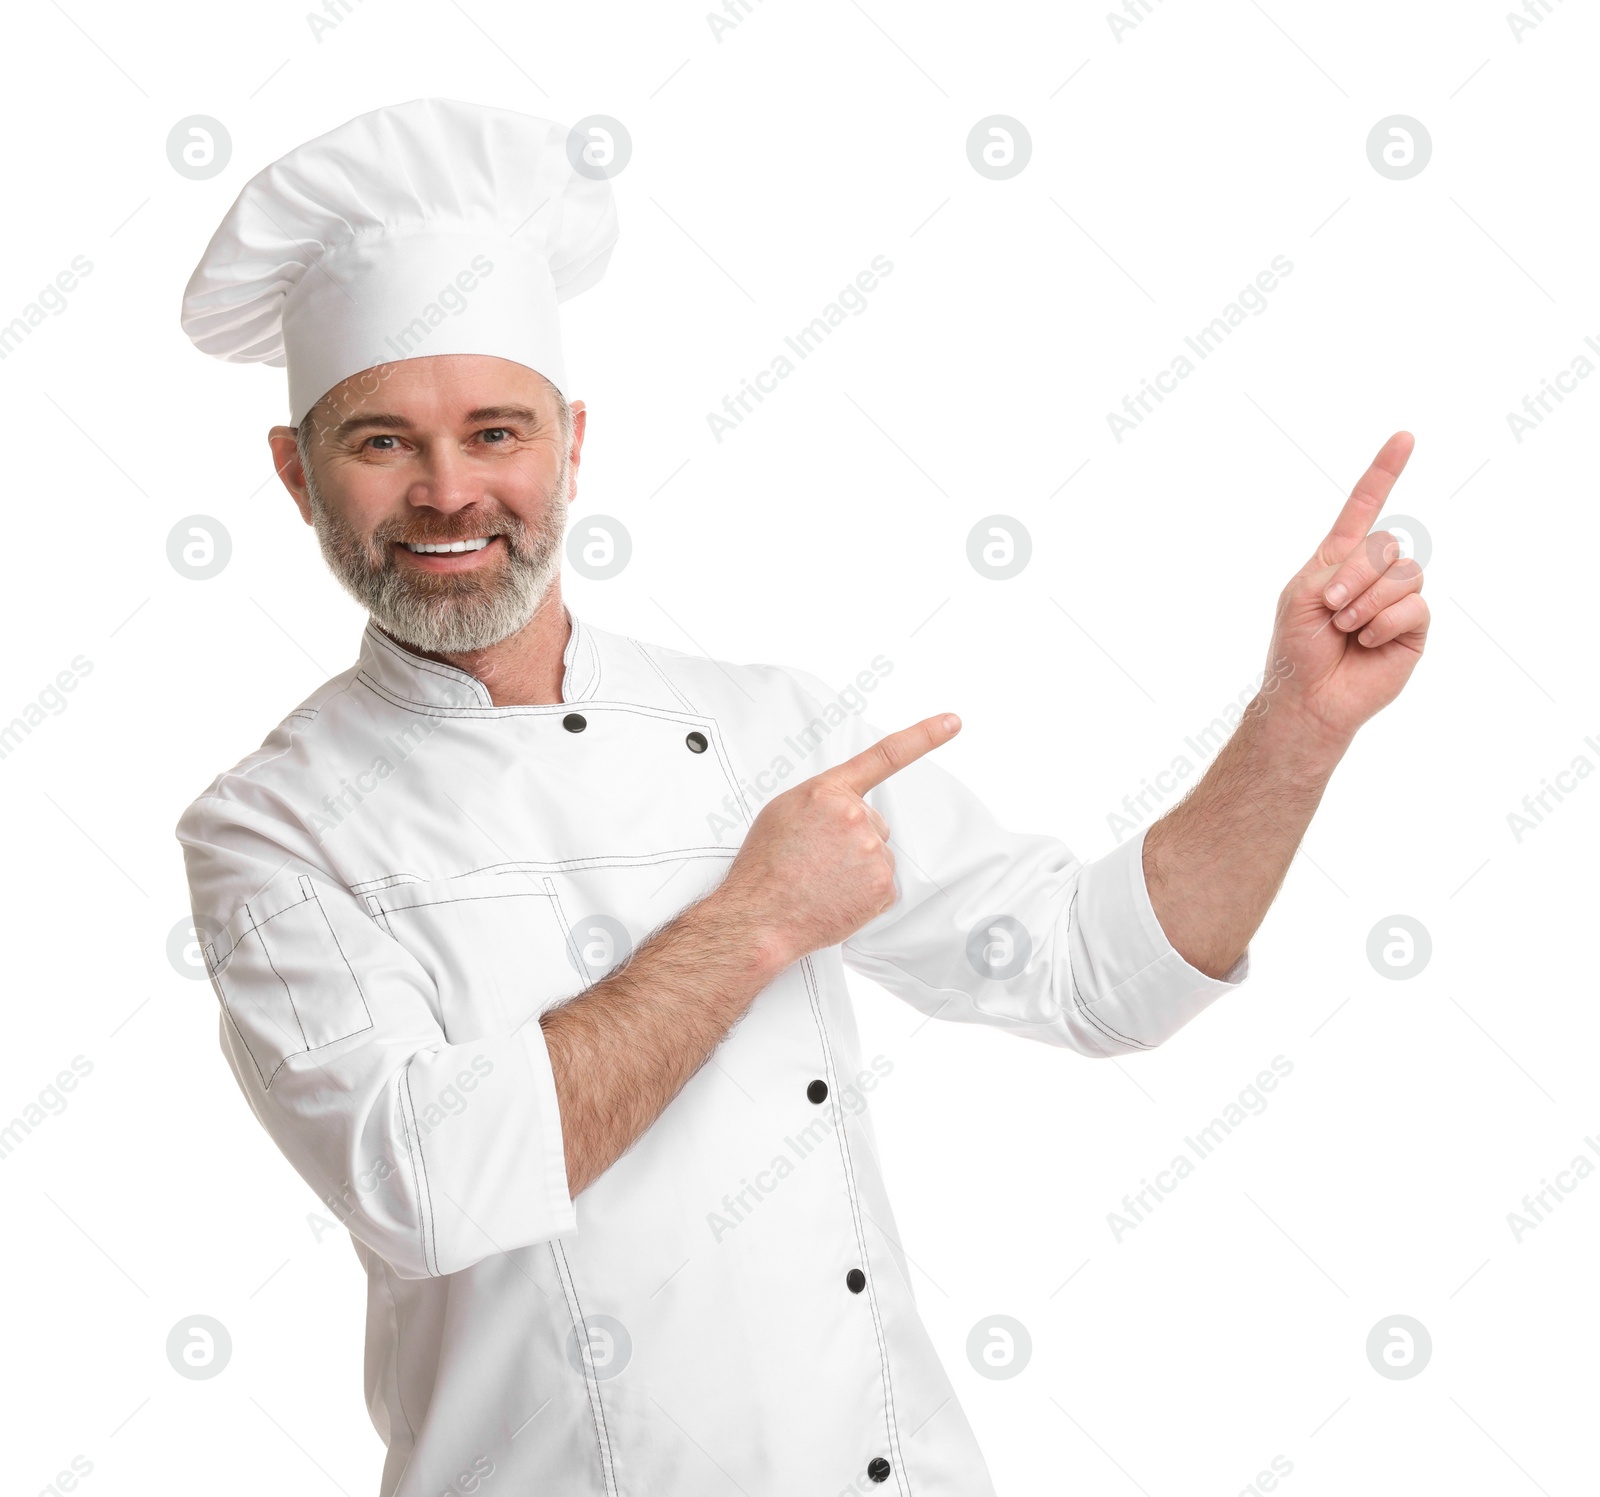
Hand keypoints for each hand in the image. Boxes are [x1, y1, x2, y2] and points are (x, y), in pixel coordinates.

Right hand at [714, 713, 960, 971]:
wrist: (759, 916)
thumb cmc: (765, 868)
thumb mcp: (783, 812)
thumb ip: (821, 799)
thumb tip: (838, 805)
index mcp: (828, 792)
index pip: (886, 755)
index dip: (925, 735)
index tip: (951, 723)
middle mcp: (855, 817)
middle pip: (873, 822)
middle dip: (851, 839)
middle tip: (819, 858)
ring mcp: (872, 852)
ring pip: (877, 854)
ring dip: (856, 867)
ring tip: (821, 880)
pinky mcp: (882, 885)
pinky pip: (881, 884)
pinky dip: (863, 893)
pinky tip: (835, 896)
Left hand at [1262, 431, 1429, 747]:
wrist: (1308, 697)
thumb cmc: (1297, 647)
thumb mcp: (1304, 593)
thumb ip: (1341, 565)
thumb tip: (1388, 563)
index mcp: (1340, 558)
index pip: (1365, 508)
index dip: (1384, 472)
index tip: (1404, 436)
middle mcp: (1373, 573)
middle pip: (1387, 544)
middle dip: (1355, 575)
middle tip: (1331, 607)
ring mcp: (1396, 599)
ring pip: (1404, 574)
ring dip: (1367, 602)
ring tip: (1346, 628)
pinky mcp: (1413, 626)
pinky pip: (1413, 605)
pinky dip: (1383, 622)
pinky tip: (1365, 642)